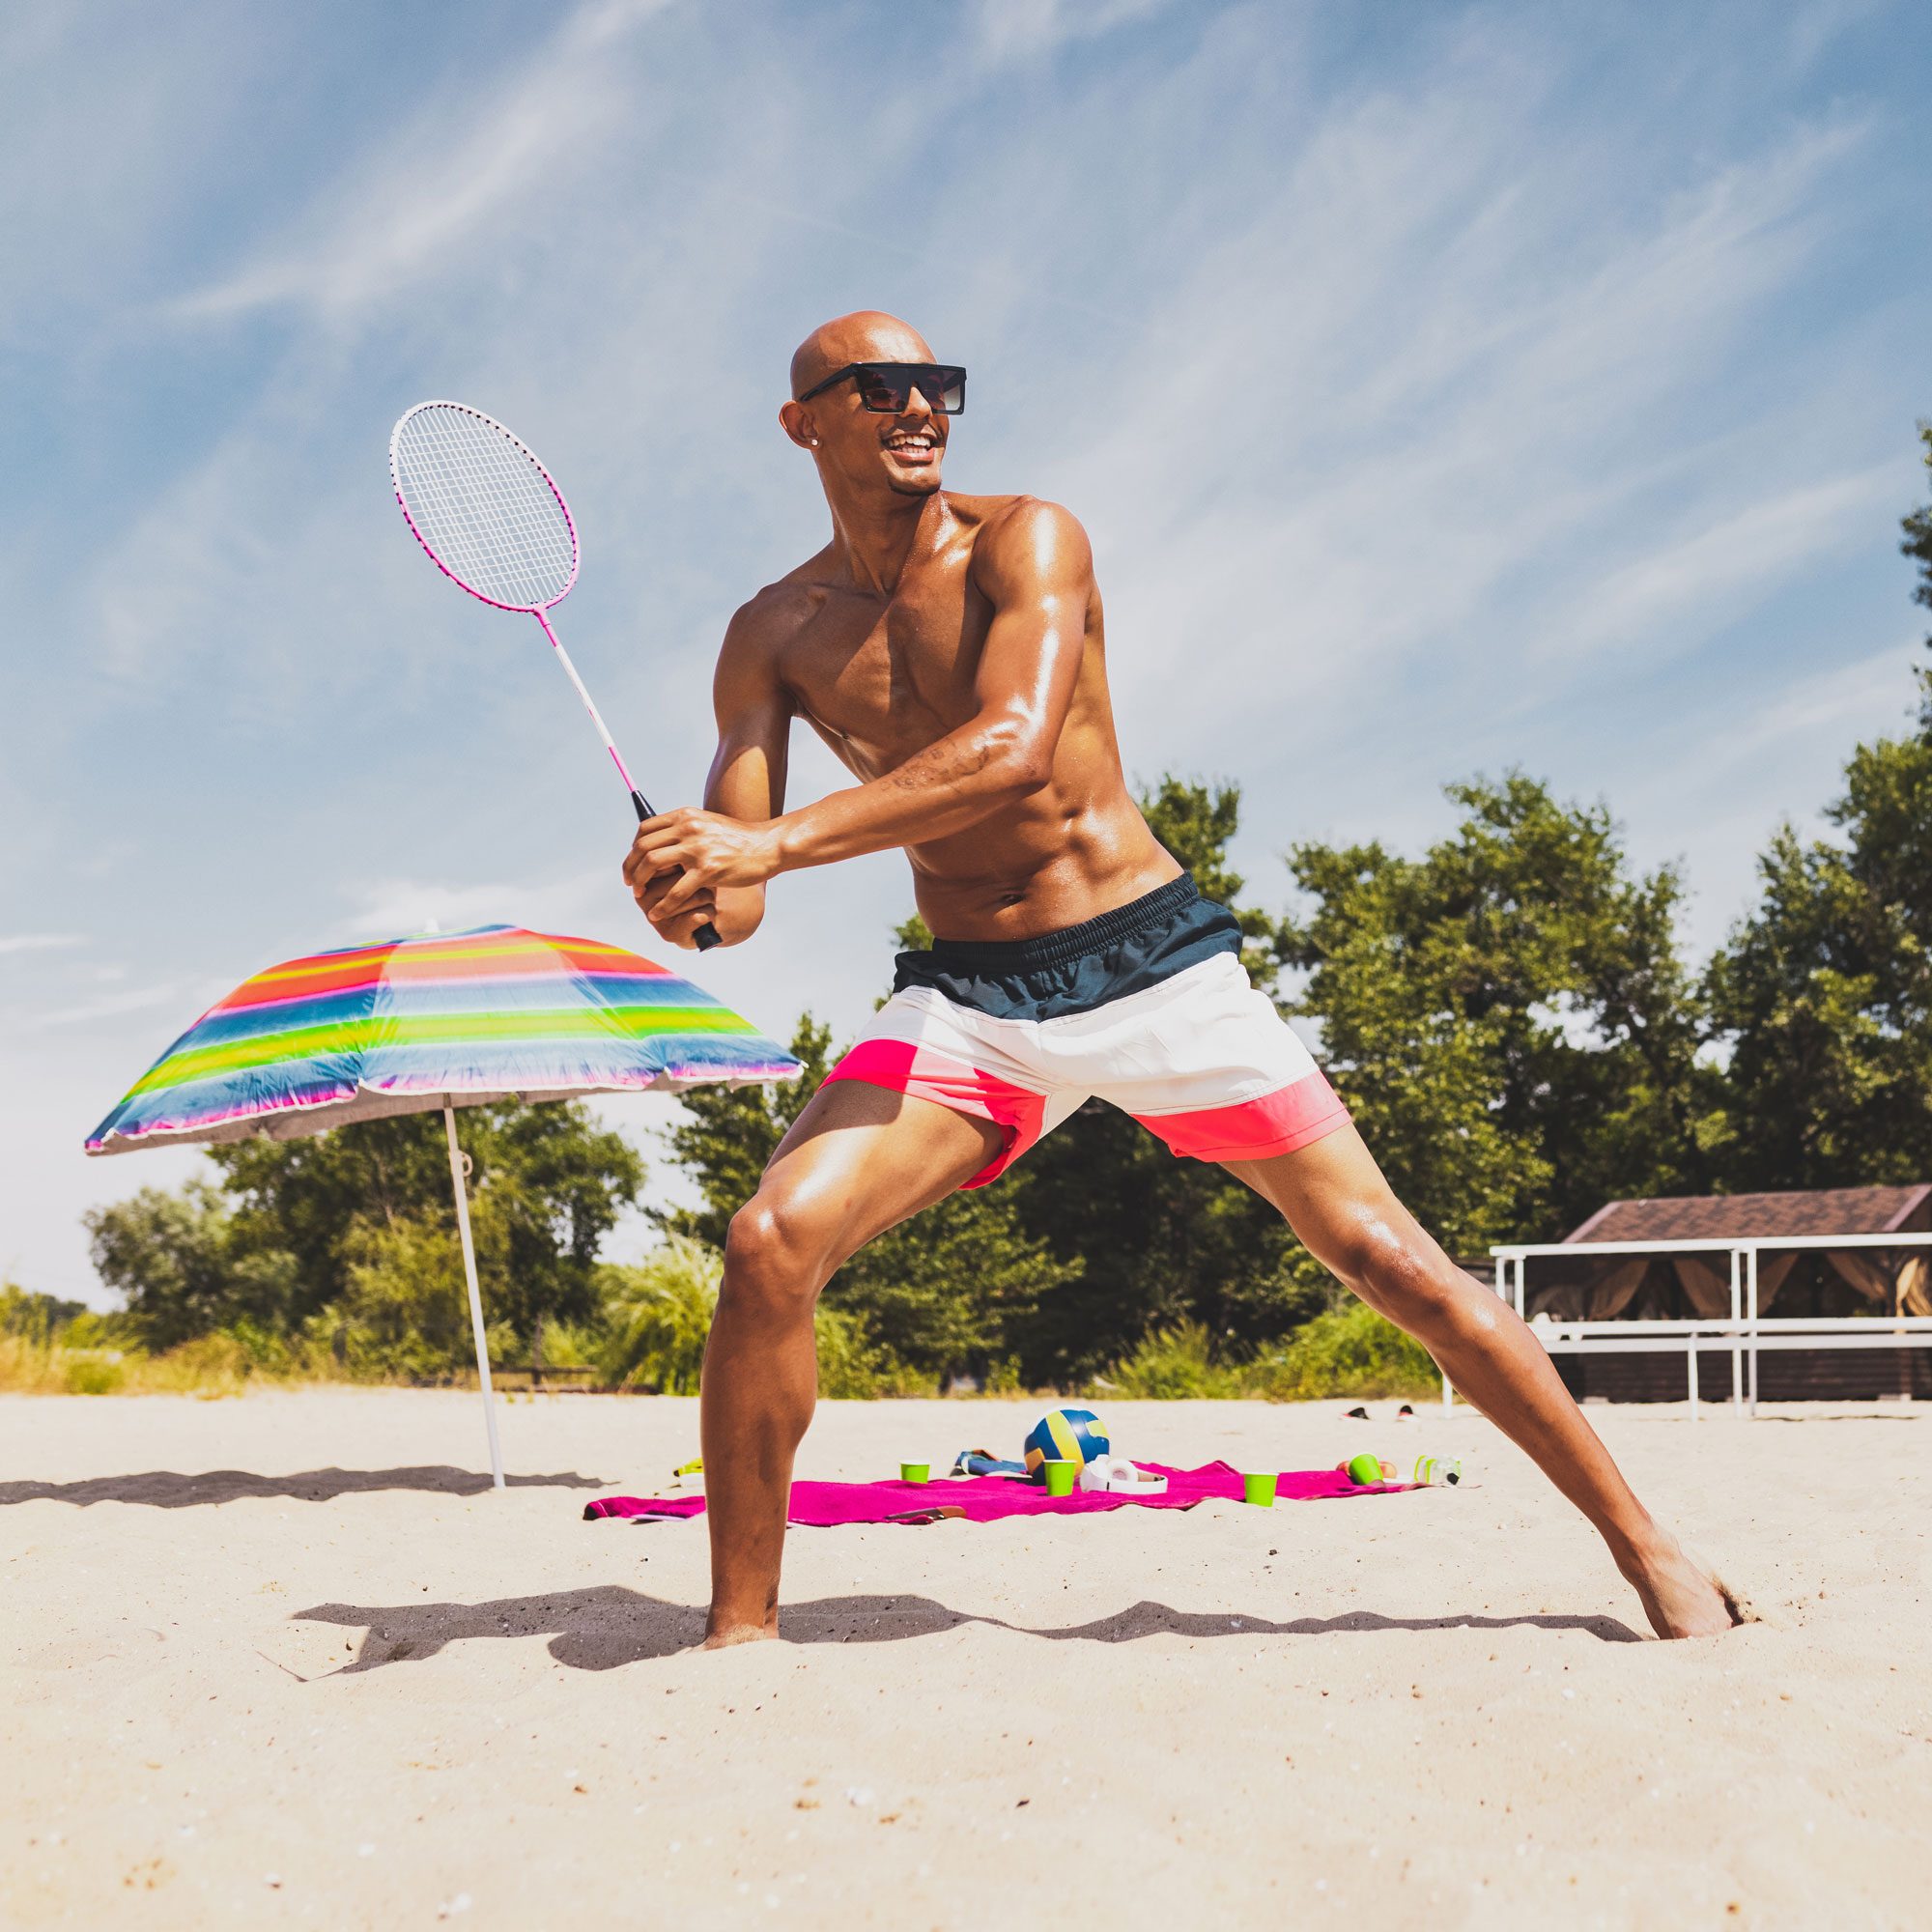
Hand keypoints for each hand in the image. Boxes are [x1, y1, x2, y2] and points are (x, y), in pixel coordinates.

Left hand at [622, 809, 782, 935]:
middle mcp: (688, 828)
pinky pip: (676, 891)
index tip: (634, 862)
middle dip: (631, 867)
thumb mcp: (708, 824)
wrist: (766, 846)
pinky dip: (662, 905)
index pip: (645, 829)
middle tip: (630, 882)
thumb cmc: (738, 839)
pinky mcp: (708, 870)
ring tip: (639, 895)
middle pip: (643, 846)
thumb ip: (686, 829)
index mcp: (686, 816)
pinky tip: (658, 913)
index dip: (634, 848)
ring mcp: (697, 849)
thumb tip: (662, 840)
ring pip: (652, 865)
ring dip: (639, 882)